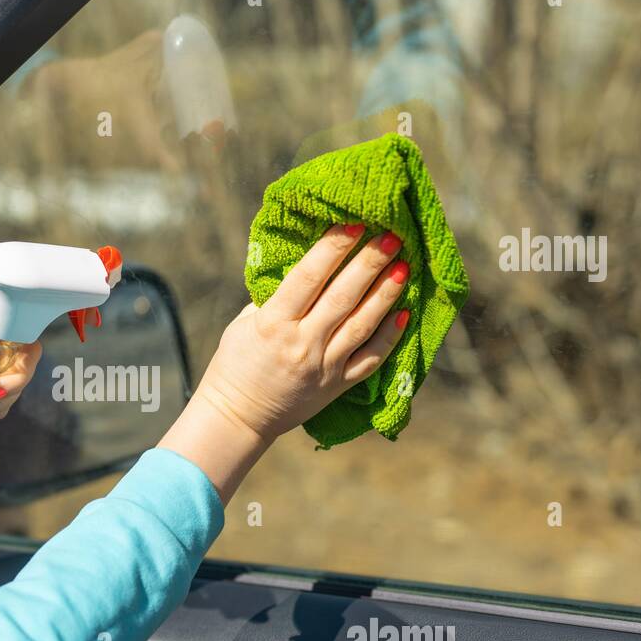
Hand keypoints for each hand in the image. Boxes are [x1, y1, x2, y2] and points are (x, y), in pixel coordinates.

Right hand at [159, 224, 408, 502]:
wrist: (239, 417)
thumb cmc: (235, 364)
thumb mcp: (245, 323)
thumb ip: (276, 298)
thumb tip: (311, 265)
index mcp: (273, 323)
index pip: (308, 277)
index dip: (333, 248)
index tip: (355, 223)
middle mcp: (302, 343)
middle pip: (343, 296)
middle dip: (369, 262)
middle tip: (392, 236)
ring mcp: (323, 366)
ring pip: (362, 324)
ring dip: (385, 293)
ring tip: (403, 267)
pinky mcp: (337, 386)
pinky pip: (370, 359)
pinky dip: (389, 336)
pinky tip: (404, 313)